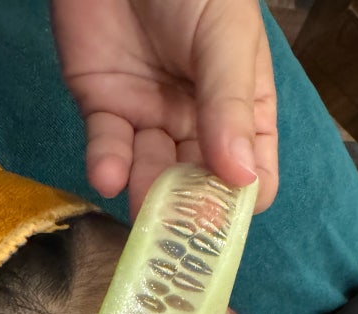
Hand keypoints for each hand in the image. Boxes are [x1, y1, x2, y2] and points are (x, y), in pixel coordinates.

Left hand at [51, 0, 277, 216]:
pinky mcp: (106, 110)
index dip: (239, 199)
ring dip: (146, 194)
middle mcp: (200, 124)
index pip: (251, 175)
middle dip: (188, 209)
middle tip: (176, 230)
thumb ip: (229, 107)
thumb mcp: (224, 39)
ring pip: (152, 174)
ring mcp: (152, 119)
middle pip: (199, 185)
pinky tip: (108, 175)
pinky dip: (107, 166)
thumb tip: (242, 178)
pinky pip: (108, 149)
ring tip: (141, 206)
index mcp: (243, 111)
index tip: (223, 216)